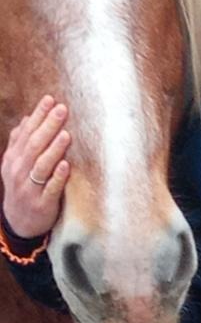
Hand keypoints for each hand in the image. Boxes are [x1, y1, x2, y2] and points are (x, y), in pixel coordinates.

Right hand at [2, 97, 70, 238]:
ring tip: (66, 134)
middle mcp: (18, 171)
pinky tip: (66, 165)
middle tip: (62, 109)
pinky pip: (50, 189)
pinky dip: (57, 177)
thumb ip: (21, 142)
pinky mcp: (42, 204)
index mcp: (13, 159)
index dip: (37, 116)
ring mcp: (29, 188)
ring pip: (41, 166)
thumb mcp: (16, 164)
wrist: (19, 222)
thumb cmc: (23, 187)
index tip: (50, 100)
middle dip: (48, 126)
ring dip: (54, 149)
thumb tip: (28, 118)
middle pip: (34, 145)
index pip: (25, 133)